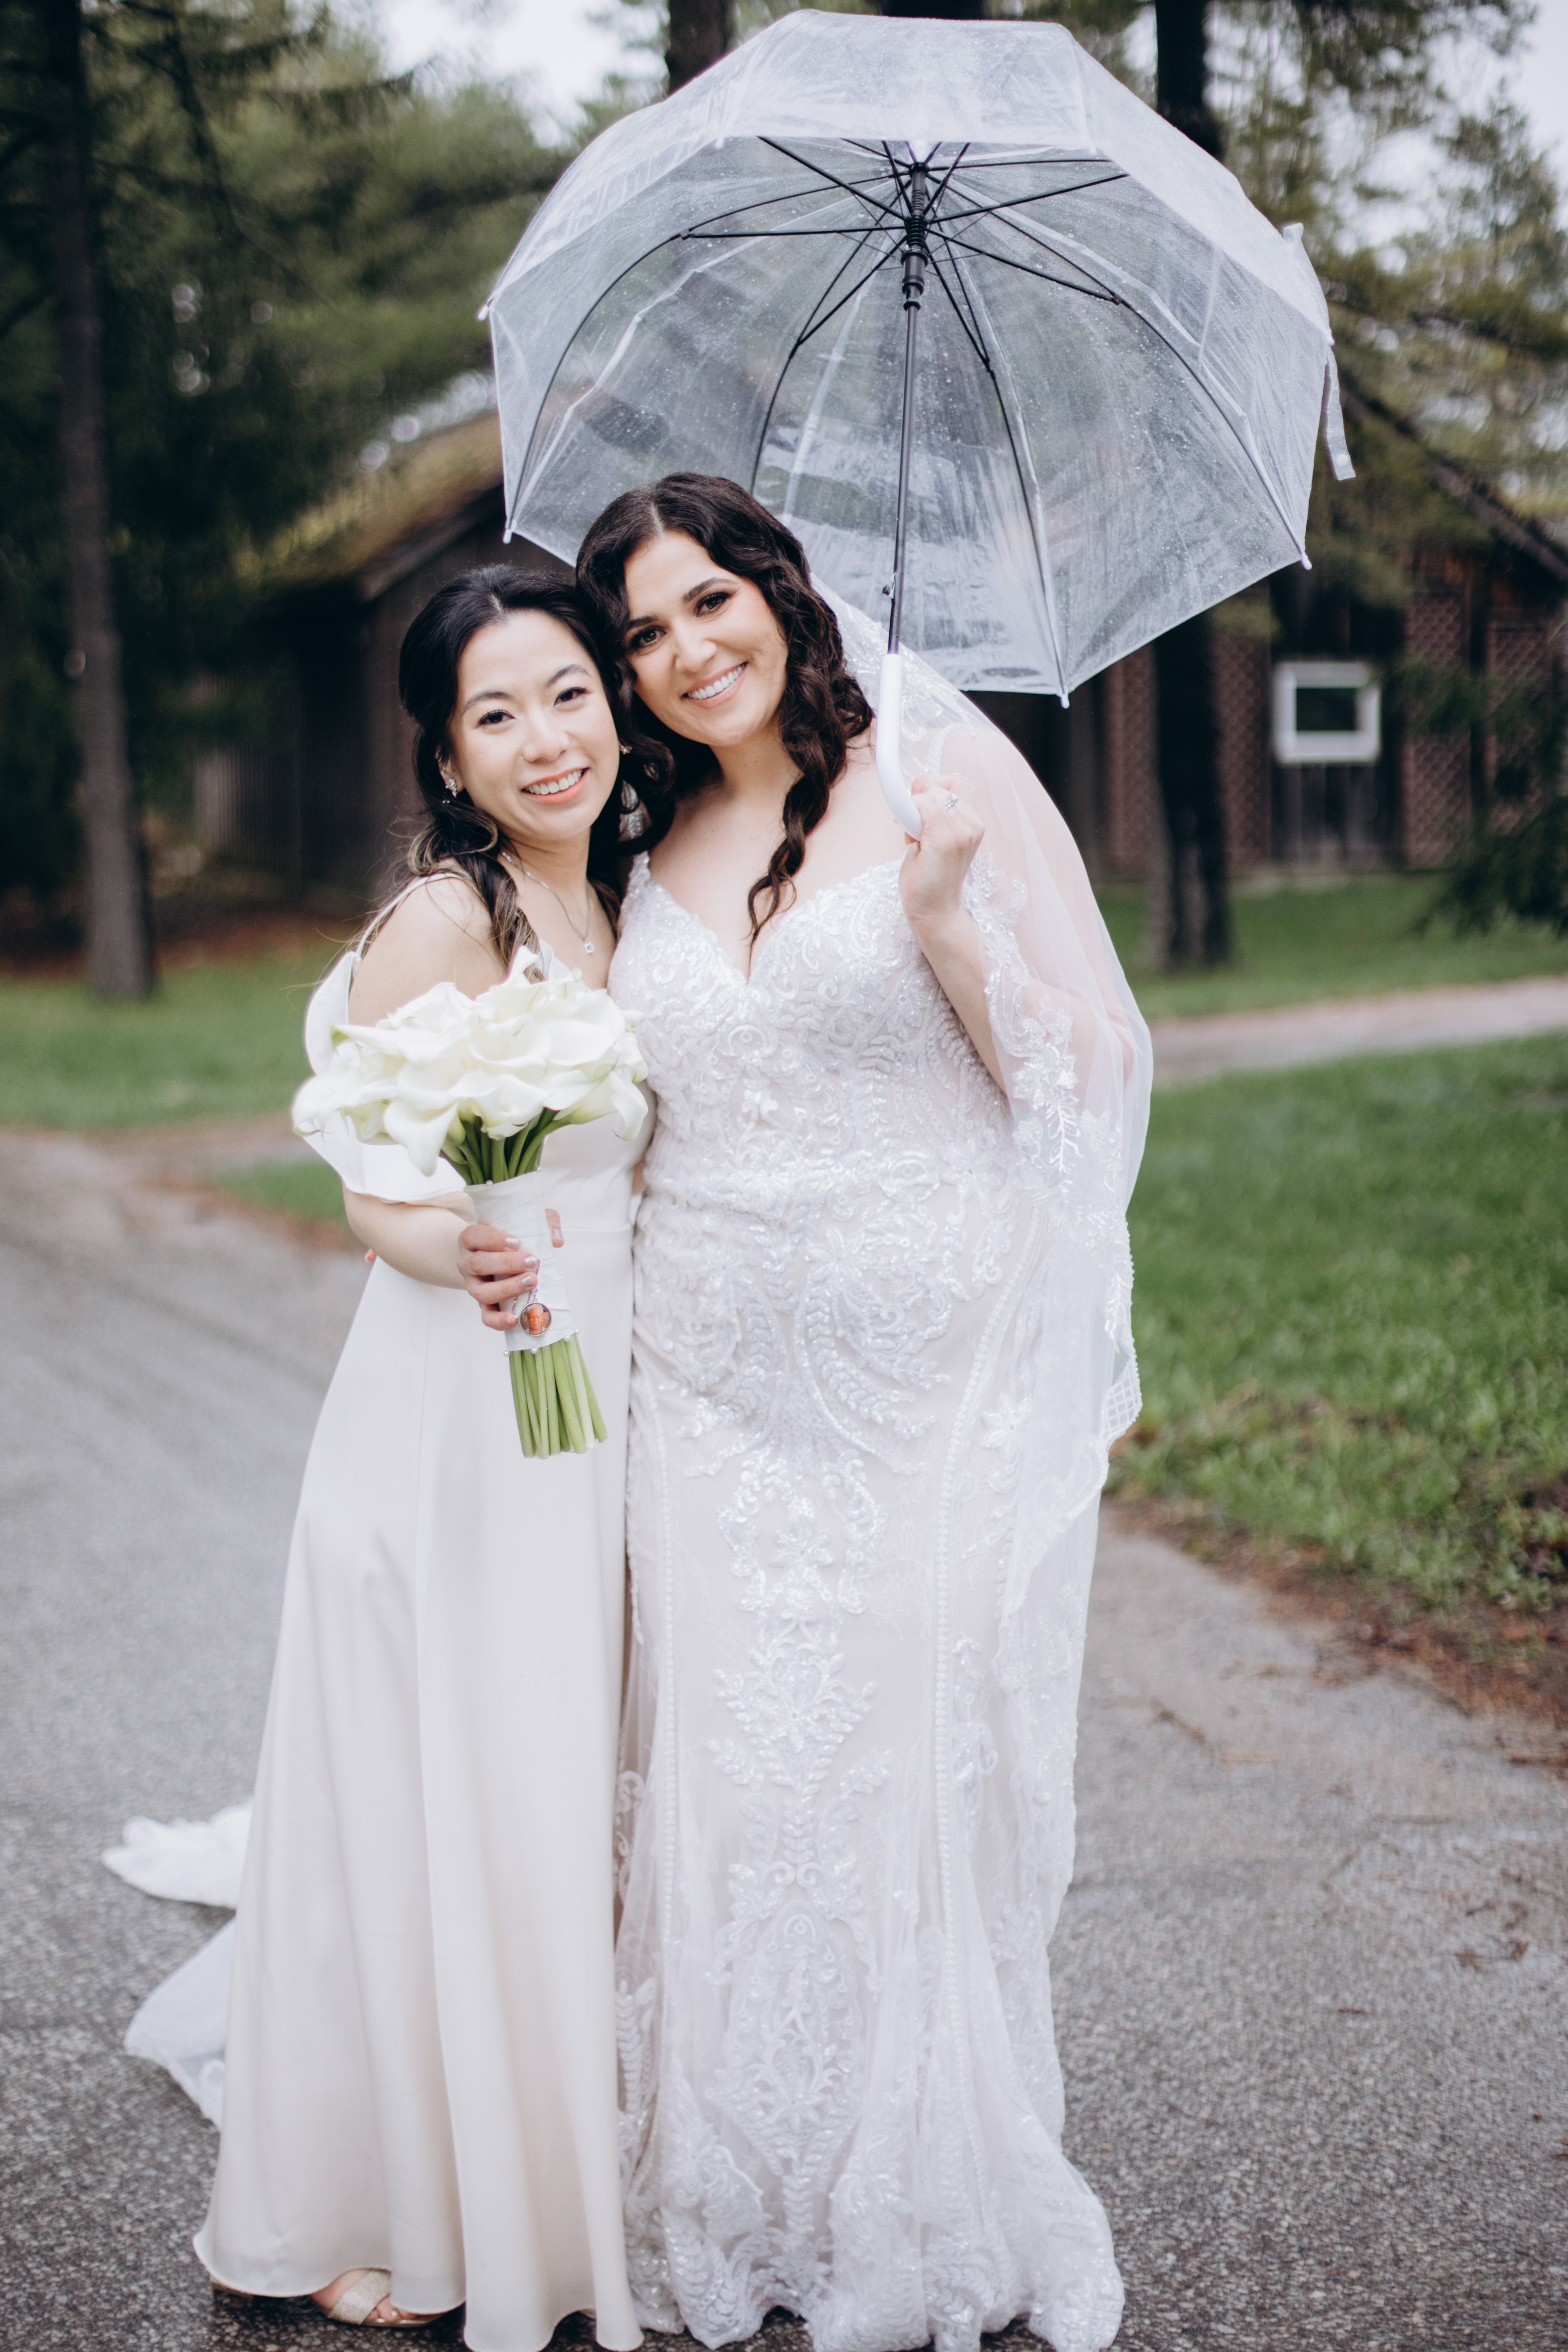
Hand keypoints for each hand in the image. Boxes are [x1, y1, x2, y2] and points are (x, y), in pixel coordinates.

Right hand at [457, 1220, 546, 1330]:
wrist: (494, 1259)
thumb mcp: (524, 1223)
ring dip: (507, 1289)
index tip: (516, 1242)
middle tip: (532, 1262)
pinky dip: (498, 1320)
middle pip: (478, 1264)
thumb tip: (556, 1240)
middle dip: (506, 1264)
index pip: (474, 1236)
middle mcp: (467, 1263)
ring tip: (531, 1282)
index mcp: (470, 1239)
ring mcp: (473, 1286)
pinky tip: (513, 1319)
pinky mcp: (483, 1305)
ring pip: (481, 1292)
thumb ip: (542, 1222)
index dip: (493, 1240)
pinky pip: (486, 1316)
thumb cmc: (511, 1238)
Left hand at [899, 774, 983, 946]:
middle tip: (917, 833)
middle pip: (940, 785)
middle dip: (921, 802)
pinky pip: (922, 805)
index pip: (953, 782)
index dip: (932, 790)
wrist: (934, 912)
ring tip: (918, 842)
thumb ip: (925, 808)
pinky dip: (910, 816)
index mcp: (972, 822)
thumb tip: (920, 779)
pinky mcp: (947, 839)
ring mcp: (962, 830)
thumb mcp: (927, 836)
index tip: (921, 812)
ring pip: (930, 794)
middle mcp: (972, 823)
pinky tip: (914, 841)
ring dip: (915, 812)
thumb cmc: (929, 879)